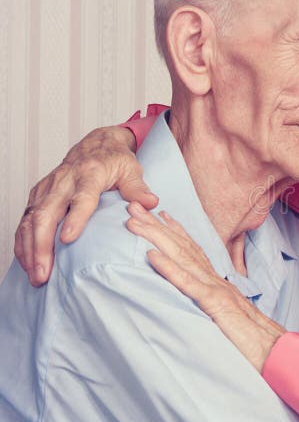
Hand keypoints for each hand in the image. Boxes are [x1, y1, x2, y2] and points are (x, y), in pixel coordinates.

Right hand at [15, 125, 155, 285]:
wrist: (96, 145)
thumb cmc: (116, 160)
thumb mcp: (132, 170)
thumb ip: (138, 188)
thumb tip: (151, 203)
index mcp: (90, 173)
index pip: (82, 197)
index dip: (75, 217)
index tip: (68, 239)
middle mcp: (64, 180)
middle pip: (47, 212)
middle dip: (43, 244)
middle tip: (46, 272)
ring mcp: (48, 188)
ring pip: (32, 219)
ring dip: (31, 249)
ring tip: (37, 276)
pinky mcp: (38, 196)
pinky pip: (26, 220)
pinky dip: (23, 242)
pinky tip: (28, 262)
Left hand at [126, 202, 283, 370]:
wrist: (279, 353)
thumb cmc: (256, 343)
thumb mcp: (231, 321)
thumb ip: (216, 310)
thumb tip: (203, 307)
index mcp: (219, 285)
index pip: (195, 252)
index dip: (176, 232)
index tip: (158, 215)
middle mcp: (218, 282)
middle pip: (184, 248)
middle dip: (157, 226)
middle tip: (133, 208)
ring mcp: (217, 291)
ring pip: (183, 258)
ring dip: (156, 238)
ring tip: (134, 223)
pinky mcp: (216, 306)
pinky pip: (189, 285)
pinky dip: (170, 268)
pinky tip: (151, 256)